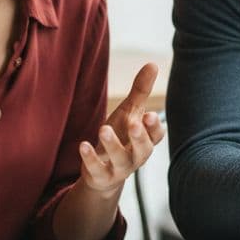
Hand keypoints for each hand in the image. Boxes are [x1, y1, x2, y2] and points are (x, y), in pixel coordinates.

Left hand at [77, 63, 165, 193]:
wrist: (103, 172)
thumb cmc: (121, 136)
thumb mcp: (130, 112)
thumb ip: (141, 91)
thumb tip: (153, 63)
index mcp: (146, 140)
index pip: (156, 135)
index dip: (154, 127)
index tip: (150, 115)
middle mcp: (136, 156)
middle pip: (143, 149)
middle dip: (139, 137)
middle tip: (135, 122)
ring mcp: (119, 168)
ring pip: (121, 159)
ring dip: (112, 144)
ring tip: (103, 128)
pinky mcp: (101, 176)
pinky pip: (97, 169)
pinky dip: (90, 158)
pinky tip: (83, 144)